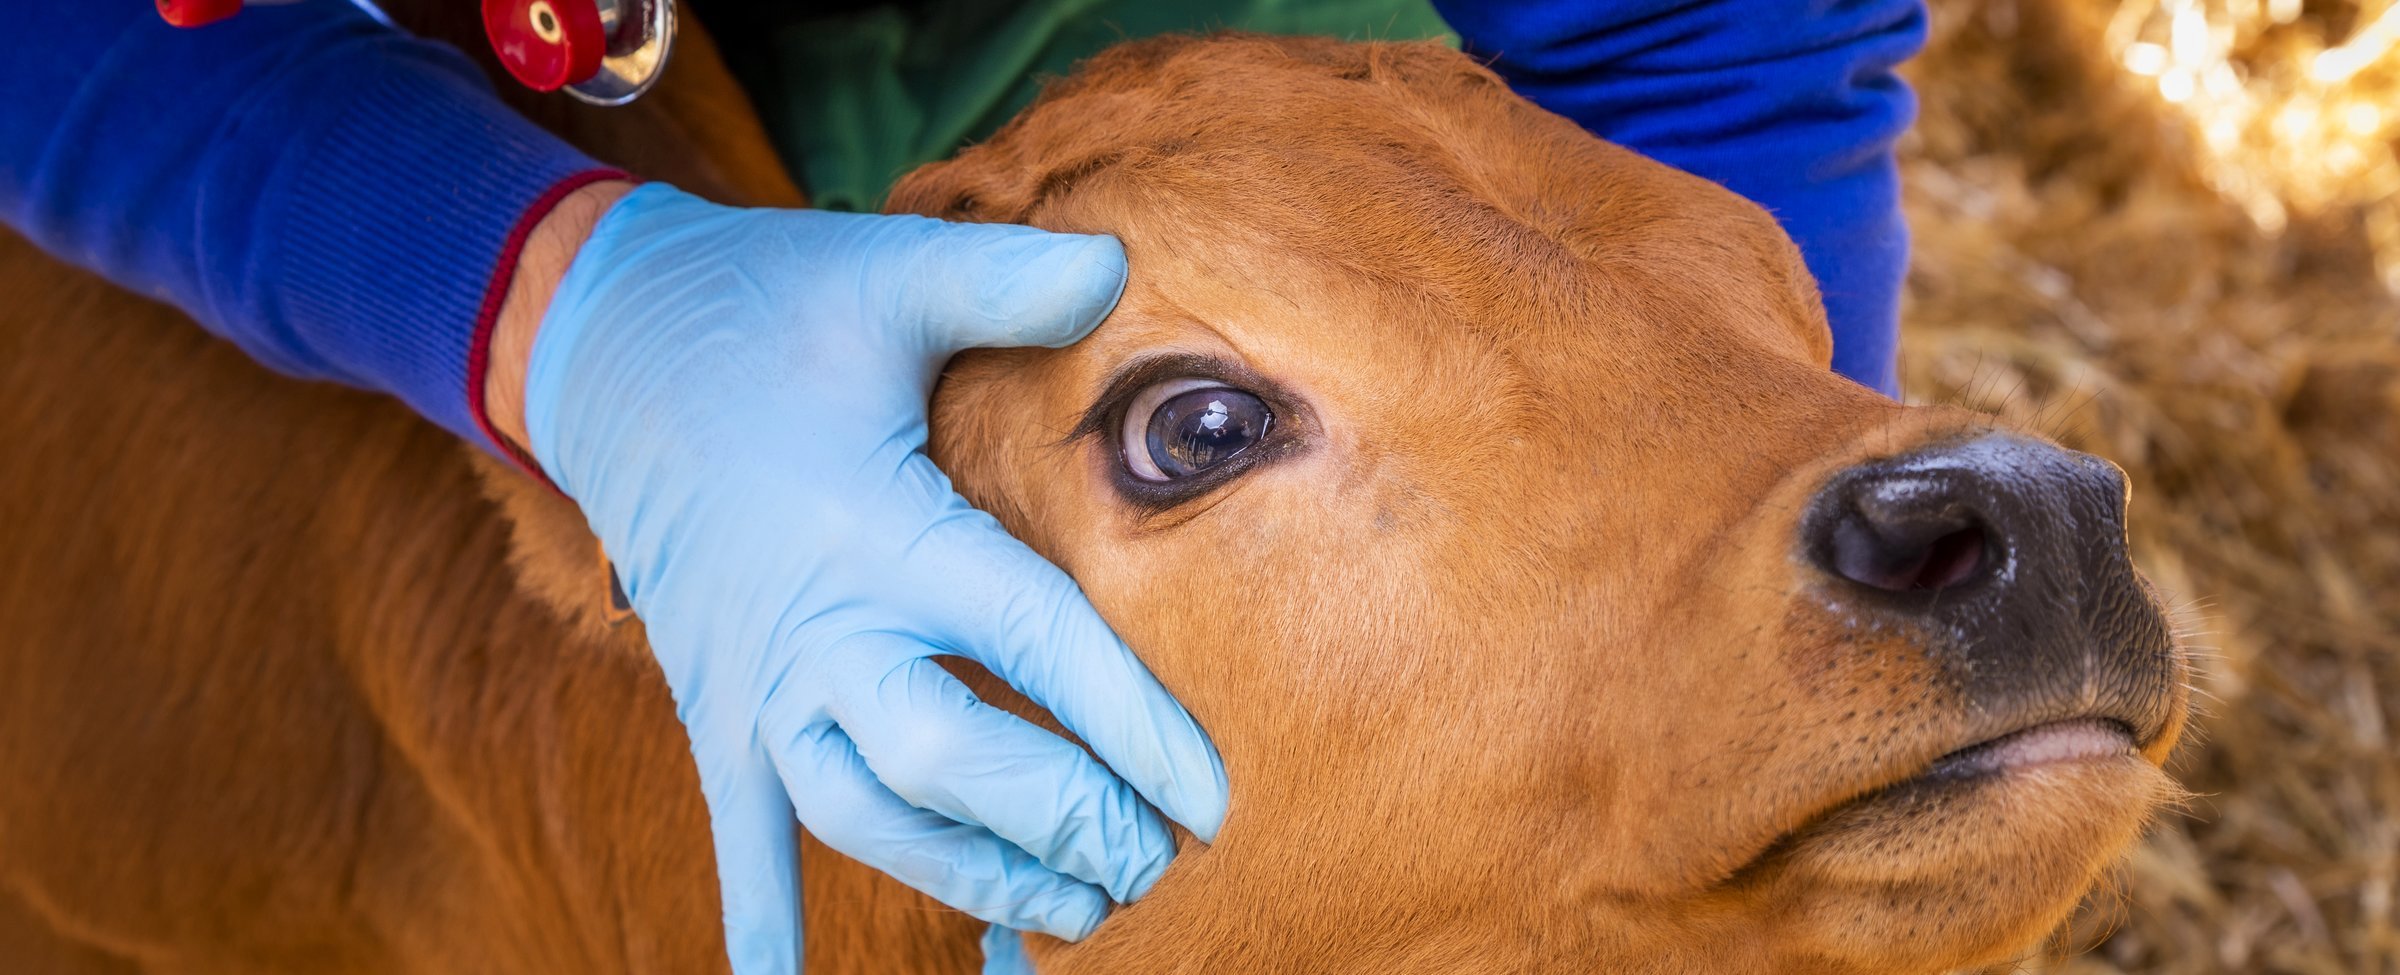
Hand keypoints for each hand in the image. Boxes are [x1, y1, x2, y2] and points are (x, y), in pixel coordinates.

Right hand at [506, 184, 1227, 972]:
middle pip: (943, 759)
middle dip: (1057, 822)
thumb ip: (1007, 276)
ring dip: (965, 879)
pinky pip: (739, 837)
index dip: (1128, 724)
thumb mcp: (887, 274)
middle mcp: (814, 623)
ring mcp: (752, 679)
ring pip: (860, 818)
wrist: (600, 344)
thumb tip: (1117, 264)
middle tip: (1153, 865)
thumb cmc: (769, 308)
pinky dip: (764, 922)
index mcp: (877, 524)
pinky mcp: (713, 705)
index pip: (1028, 640)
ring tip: (1071, 919)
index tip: (1212, 801)